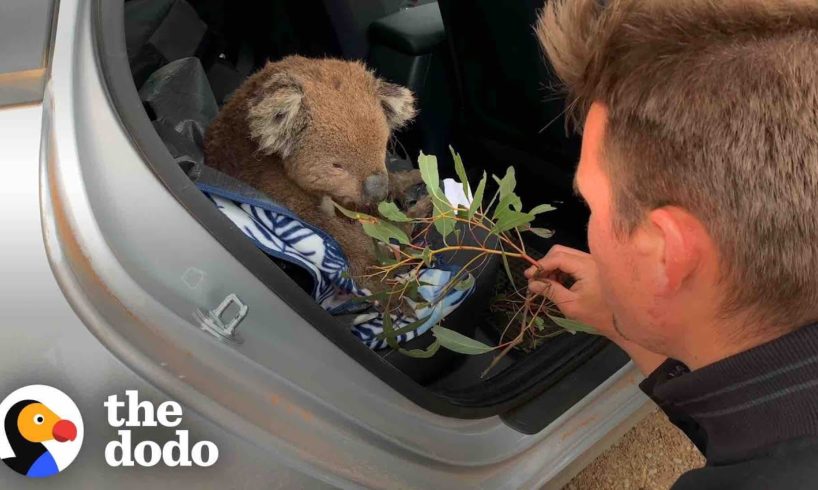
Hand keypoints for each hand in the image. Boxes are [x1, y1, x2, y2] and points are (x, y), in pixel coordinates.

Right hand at [525, 245, 667, 374]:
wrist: (623, 320)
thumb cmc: (598, 314)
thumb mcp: (570, 305)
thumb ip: (550, 291)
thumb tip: (532, 284)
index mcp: (586, 266)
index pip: (557, 257)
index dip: (540, 265)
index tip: (528, 277)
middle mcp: (590, 258)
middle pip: (560, 252)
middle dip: (545, 264)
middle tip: (536, 280)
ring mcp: (592, 261)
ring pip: (565, 255)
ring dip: (552, 267)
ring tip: (546, 284)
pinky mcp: (593, 266)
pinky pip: (572, 262)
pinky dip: (561, 270)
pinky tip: (557, 283)